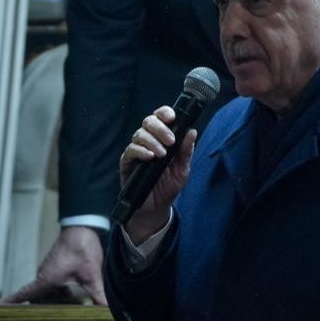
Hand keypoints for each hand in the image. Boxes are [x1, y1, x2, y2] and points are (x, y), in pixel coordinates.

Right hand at [1, 226, 105, 304]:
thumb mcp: (92, 275)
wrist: (82, 227)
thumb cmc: (82, 248)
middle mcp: (43, 277)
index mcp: (46, 280)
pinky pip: (52, 287)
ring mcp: (48, 272)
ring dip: (54, 302)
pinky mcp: (55, 269)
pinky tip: (74, 299)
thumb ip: (98, 294)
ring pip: (46, 294)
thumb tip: (105, 310)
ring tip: (67, 312)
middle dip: (42, 311)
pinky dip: (59, 295)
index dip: (10, 302)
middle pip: (37, 300)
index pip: (23, 294)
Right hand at [118, 106, 197, 243]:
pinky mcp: (127, 161)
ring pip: (139, 134)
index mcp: (162, 138)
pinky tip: (150, 158)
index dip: (164, 113)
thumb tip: (192, 131)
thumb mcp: (182, 169)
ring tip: (162, 154)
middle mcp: (148, 141)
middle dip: (160, 128)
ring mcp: (136, 150)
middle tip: (170, 141)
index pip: (160, 117)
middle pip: (148, 121)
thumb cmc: (168, 186)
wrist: (156, 207)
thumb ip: (186, 151)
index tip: (172, 117)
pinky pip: (131, 150)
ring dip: (152, 141)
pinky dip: (141, 151)